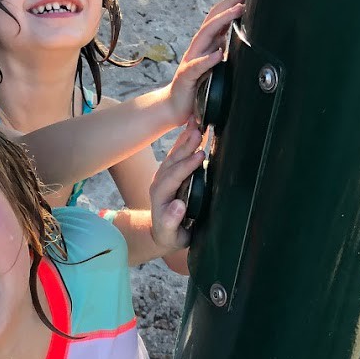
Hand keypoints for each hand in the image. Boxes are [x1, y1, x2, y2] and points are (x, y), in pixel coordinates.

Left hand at [150, 118, 205, 251]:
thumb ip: (172, 222)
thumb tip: (178, 206)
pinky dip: (185, 141)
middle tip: (198, 131)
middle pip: (171, 161)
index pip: (172, 177)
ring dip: (185, 139)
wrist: (163, 234)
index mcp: (160, 196)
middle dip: (185, 146)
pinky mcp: (170, 173)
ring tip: (197, 123)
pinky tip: (193, 127)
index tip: (200, 156)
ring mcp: (164, 176)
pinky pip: (177, 154)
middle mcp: (159, 183)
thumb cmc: (171, 236)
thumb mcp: (172, 235)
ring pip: (174, 154)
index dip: (186, 166)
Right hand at [165, 0, 246, 125]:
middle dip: (229, 3)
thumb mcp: (214, 63)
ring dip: (222, 21)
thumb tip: (241, 35)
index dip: (232, 2)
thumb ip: (223, 48)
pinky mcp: (186, 76)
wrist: (175, 106)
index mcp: (206, 43)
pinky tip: (218, 54)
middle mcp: (198, 47)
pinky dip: (208, 59)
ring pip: (205, 35)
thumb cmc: (198, 85)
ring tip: (238, 10)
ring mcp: (191, 60)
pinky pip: (197, 66)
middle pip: (212, 19)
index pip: (219, 17)